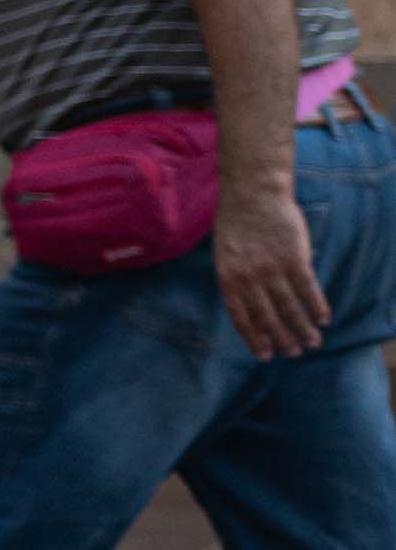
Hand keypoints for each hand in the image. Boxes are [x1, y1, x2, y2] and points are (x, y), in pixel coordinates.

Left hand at [218, 179, 329, 361]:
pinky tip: (323, 319)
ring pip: (290, 307)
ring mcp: (272, 269)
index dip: (254, 338)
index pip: (241, 317)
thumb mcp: (226, 254)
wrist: (252, 194)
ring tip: (313, 343)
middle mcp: (249, 279)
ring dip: (302, 327)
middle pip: (268, 316)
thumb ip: (238, 279)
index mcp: (228, 279)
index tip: (265, 355)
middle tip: (294, 353)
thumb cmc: (236, 223)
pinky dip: (316, 305)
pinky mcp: (294, 258)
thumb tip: (253, 304)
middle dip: (282, 338)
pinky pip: (307, 288)